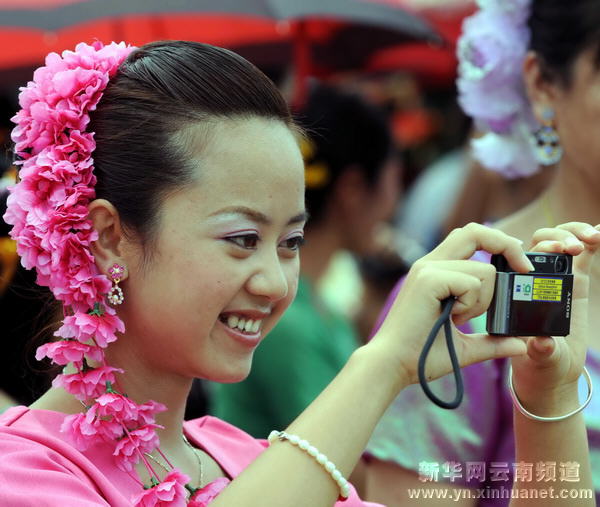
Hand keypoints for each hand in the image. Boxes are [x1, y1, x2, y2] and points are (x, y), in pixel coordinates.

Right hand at [370, 223, 529, 387]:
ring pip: (483, 270)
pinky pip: (472, 283)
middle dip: (506, 245)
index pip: (470, 237)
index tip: (520, 265)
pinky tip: (452, 318)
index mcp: (435, 271)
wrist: (393, 365)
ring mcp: (427, 269)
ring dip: (483, 300)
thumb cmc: (422, 355)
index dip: (498, 242)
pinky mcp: (428, 279)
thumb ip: (491, 341)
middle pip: (474, 231)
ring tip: (459, 319)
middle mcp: (430, 264)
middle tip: (523, 270)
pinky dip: (472, 304)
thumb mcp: (465, 346)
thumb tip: (520, 344)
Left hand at [510, 222, 599, 411]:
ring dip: (574, 233)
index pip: (519, 257)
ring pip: (560, 242)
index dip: (533, 249)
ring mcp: (553, 279)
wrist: (551, 371)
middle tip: (572, 248)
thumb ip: (540, 350)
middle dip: (557, 237)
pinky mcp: (574, 282)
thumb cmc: (536, 363)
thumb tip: (543, 342)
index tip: (550, 255)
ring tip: (592, 239)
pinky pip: (582, 256)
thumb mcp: (537, 357)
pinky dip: (591, 240)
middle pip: (541, 243)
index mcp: (517, 291)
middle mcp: (532, 280)